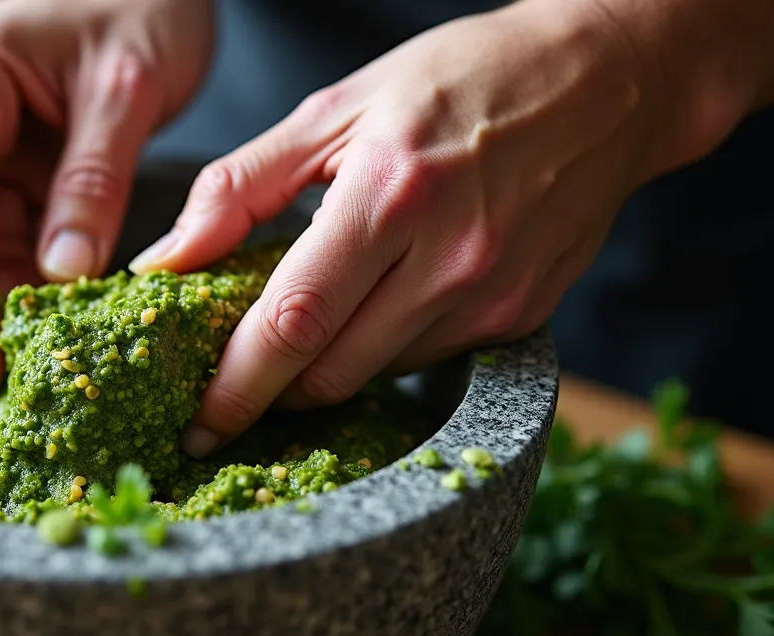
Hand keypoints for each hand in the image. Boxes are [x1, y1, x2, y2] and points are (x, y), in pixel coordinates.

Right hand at [0, 0, 213, 389]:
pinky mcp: (7, 161)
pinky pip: (12, 230)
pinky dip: (41, 271)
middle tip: (38, 368)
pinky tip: (75, 308)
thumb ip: (94, 181)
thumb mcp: (128, 92)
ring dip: (19, 291)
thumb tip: (65, 276)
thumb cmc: (146, 7)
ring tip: (67, 343)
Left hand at [129, 0, 743, 456]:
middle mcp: (449, 258)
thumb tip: (168, 258)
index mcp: (390, 195)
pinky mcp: (522, 318)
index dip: (236, 385)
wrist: (605, 82)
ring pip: (376, 375)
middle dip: (269, 393)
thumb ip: (238, 187)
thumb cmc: (461, 79)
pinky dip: (381, 350)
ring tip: (300, 334)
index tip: (198, 418)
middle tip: (229, 389)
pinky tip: (374, 307)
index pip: (293, 323)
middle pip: (331, 372)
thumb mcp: (335, 107)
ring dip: (324, 371)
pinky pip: (426, 362)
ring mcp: (493, 296)